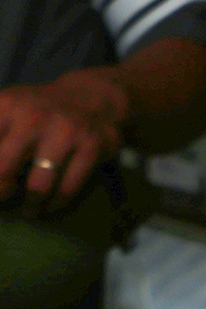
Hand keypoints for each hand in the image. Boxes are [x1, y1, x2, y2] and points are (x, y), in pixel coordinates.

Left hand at [0, 69, 131, 210]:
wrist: (92, 97)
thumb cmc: (41, 110)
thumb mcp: (9, 108)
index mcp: (6, 105)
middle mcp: (32, 117)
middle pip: (3, 168)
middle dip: (1, 190)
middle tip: (4, 197)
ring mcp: (64, 132)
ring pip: (38, 185)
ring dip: (30, 205)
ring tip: (28, 211)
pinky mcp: (90, 147)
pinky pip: (68, 187)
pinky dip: (56, 203)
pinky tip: (49, 206)